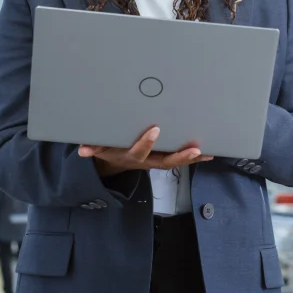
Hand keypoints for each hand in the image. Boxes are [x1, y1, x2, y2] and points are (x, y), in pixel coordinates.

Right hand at [78, 126, 212, 175]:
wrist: (115, 163)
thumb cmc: (109, 148)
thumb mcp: (99, 148)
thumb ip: (92, 147)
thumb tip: (82, 149)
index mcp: (131, 156)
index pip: (139, 151)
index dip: (146, 142)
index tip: (155, 129)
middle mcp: (147, 160)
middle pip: (165, 161)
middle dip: (180, 156)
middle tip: (194, 149)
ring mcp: (157, 161)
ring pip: (176, 161)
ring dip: (192, 157)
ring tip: (207, 152)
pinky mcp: (164, 158)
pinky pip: (181, 158)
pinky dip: (195, 156)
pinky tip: (209, 152)